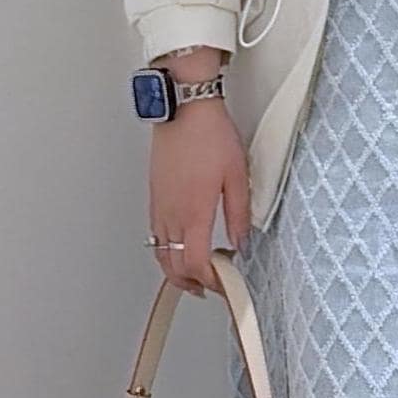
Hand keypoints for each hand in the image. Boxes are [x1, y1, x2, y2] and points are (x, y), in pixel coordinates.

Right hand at [148, 97, 250, 295]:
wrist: (184, 110)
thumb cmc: (209, 135)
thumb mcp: (238, 176)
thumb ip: (240, 214)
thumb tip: (243, 241)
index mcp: (193, 212)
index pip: (195, 264)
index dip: (209, 281)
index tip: (224, 285)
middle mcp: (171, 213)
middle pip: (172, 266)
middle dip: (191, 283)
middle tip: (211, 288)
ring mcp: (159, 206)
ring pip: (160, 253)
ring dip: (176, 271)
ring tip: (195, 276)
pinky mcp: (154, 196)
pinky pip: (155, 235)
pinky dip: (166, 251)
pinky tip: (180, 247)